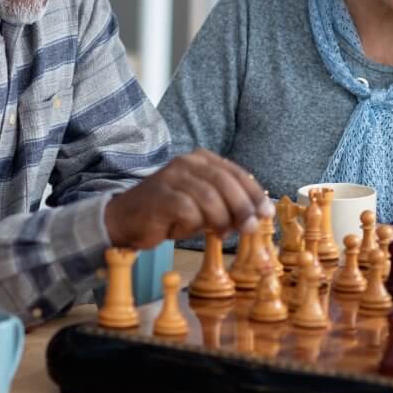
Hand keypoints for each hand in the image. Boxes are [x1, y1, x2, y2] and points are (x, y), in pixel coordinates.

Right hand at [103, 150, 272, 248]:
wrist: (126, 219)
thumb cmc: (169, 214)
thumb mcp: (203, 206)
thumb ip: (227, 205)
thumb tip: (257, 216)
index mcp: (201, 159)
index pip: (236, 173)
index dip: (254, 194)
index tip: (267, 213)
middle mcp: (187, 162)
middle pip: (226, 183)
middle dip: (243, 207)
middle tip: (251, 228)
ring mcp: (172, 177)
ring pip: (210, 198)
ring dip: (221, 219)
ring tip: (221, 233)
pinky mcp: (161, 196)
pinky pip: (189, 210)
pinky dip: (195, 224)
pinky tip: (191, 230)